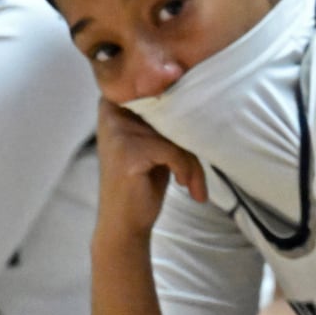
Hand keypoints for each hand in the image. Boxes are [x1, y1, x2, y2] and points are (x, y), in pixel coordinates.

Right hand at [95, 99, 205, 238]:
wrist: (124, 223)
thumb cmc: (144, 180)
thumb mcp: (155, 142)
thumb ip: (168, 118)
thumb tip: (203, 95)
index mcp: (115, 103)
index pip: (161, 90)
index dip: (183, 104)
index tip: (197, 127)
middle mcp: (112, 111)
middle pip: (171, 111)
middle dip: (191, 139)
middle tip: (197, 169)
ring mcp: (118, 131)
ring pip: (176, 132)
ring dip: (192, 162)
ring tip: (192, 182)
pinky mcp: (129, 152)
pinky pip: (173, 151)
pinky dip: (187, 169)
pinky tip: (184, 185)